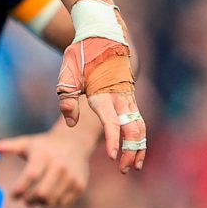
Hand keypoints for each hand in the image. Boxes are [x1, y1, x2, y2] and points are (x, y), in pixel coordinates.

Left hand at [0, 128, 91, 207]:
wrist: (74, 142)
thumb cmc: (44, 144)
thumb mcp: (26, 143)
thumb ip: (7, 146)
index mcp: (43, 155)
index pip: (31, 176)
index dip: (20, 189)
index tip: (12, 196)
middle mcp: (59, 166)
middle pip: (42, 193)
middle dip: (29, 200)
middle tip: (24, 200)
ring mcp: (71, 177)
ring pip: (53, 201)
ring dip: (40, 204)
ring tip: (34, 199)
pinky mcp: (79, 185)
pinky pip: (64, 203)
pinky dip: (53, 204)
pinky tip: (47, 198)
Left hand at [57, 33, 145, 173]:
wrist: (105, 38)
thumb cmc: (82, 56)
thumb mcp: (67, 72)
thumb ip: (66, 98)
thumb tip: (70, 122)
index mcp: (103, 92)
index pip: (111, 121)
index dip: (113, 139)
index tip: (112, 157)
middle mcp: (120, 97)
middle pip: (132, 128)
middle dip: (129, 150)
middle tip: (122, 169)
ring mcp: (128, 98)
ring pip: (140, 127)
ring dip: (138, 148)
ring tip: (132, 166)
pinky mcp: (130, 100)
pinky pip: (139, 122)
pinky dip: (139, 139)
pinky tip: (134, 152)